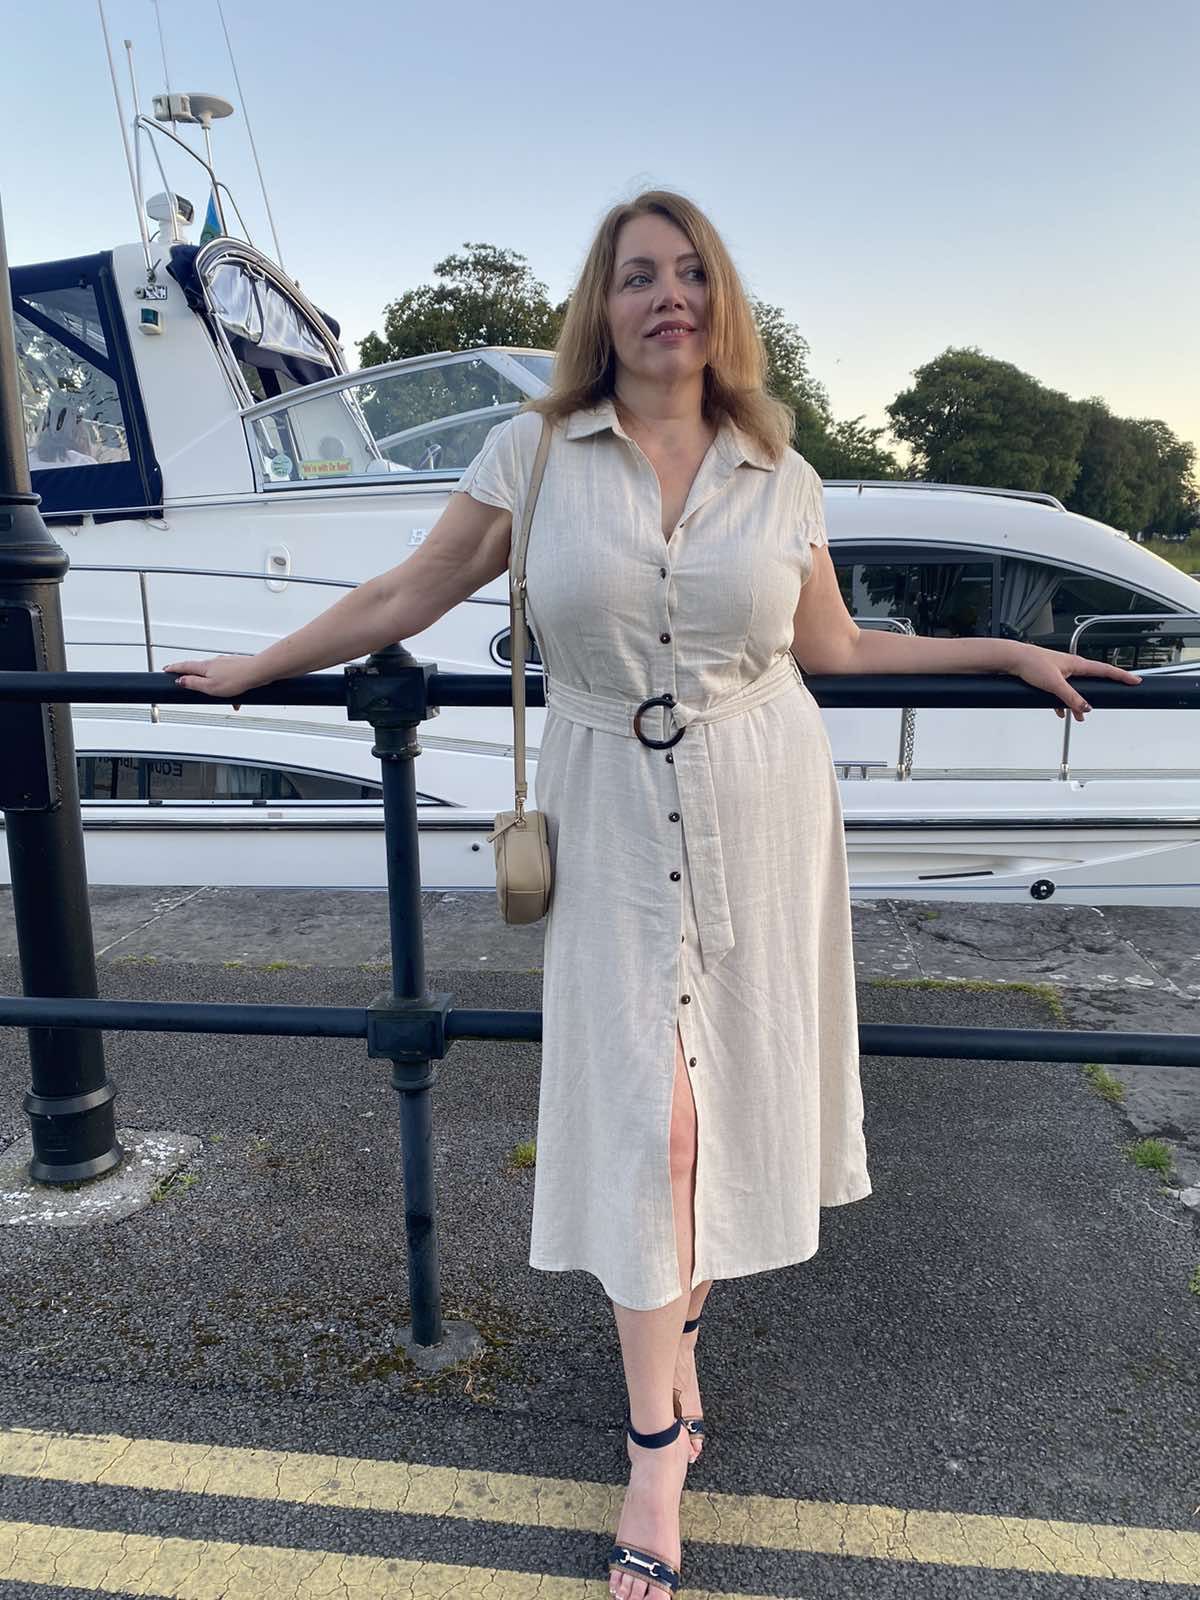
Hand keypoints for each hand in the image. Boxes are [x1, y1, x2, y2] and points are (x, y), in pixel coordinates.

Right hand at [163, 655, 259, 708]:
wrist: (258, 672)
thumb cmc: (237, 679)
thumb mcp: (210, 687)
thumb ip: (193, 683)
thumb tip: (180, 680)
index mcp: (205, 667)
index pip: (184, 666)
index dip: (174, 668)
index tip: (166, 669)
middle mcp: (214, 662)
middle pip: (200, 671)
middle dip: (196, 680)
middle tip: (190, 685)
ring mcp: (226, 663)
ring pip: (216, 677)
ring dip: (217, 688)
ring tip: (226, 701)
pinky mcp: (236, 666)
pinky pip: (228, 679)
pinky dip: (229, 688)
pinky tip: (237, 699)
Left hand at [1008, 644, 1140, 721]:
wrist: (1012, 659)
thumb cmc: (1032, 663)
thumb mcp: (1054, 684)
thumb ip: (1071, 697)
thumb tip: (1086, 707)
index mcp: (1077, 664)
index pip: (1105, 670)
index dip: (1121, 676)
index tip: (1135, 680)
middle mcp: (1071, 666)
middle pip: (1092, 681)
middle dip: (1098, 694)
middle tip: (1111, 699)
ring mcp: (1061, 672)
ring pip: (1076, 689)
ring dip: (1078, 702)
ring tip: (1079, 716)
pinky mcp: (1051, 677)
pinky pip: (1062, 692)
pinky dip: (1062, 701)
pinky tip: (1059, 710)